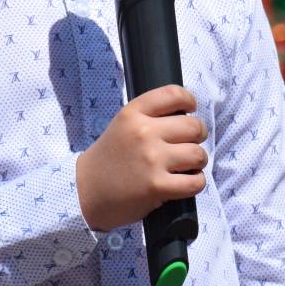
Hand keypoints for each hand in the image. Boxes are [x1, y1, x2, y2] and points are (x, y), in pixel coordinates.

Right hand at [75, 85, 207, 231]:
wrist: (86, 191)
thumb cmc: (110, 158)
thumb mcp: (122, 125)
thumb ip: (149, 116)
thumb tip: (186, 115)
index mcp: (133, 114)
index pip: (173, 94)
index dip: (189, 101)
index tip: (190, 110)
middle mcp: (143, 133)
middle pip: (193, 126)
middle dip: (197, 136)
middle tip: (189, 144)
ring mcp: (151, 159)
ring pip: (198, 154)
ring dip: (198, 161)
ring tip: (187, 166)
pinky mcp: (157, 186)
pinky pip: (196, 181)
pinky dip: (196, 182)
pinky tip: (186, 182)